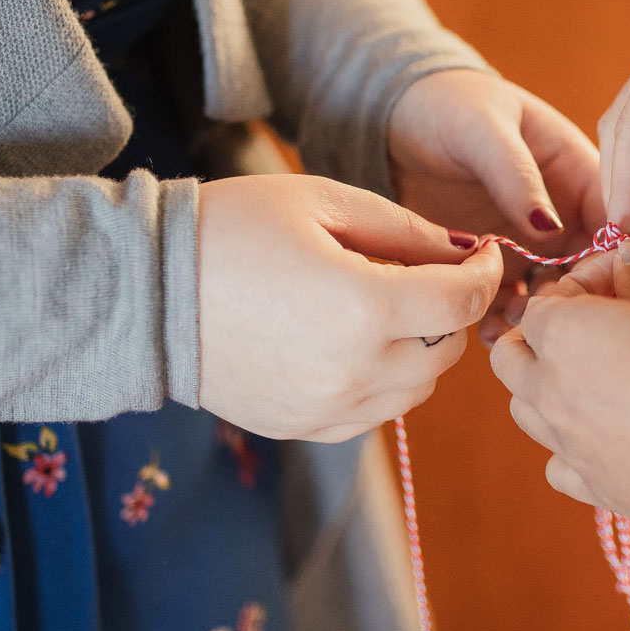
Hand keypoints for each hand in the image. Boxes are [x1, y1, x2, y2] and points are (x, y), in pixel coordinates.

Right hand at [198, 173, 503, 441]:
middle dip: (449, 308)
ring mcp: (328, 408)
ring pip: (418, 388)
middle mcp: (355, 370)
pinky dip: (384, 381)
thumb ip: (406, 231)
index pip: (465, 301)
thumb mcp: (324, 204)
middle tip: (421, 272)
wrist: (144, 290)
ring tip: (381, 305)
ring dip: (420, 348)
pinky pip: (376, 413)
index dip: (485, 272)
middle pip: (449, 348)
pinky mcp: (304, 427)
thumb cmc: (231, 228)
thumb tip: (466, 253)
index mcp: (363, 307)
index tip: (480, 252)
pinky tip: (352, 342)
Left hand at [388, 68, 604, 339]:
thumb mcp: (486, 129)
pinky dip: (501, 321)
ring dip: (540, 317)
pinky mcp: (493, 266)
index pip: (617, 218)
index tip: (597, 286)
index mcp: (579, 173)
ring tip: (515, 331)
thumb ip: (518, 176)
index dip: (617, 254)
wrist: (396, 119)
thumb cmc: (450, 105)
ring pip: (551, 293)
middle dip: (576, 297)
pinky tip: (486, 334)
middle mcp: (563, 215)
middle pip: (590, 268)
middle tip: (550, 318)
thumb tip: (550, 228)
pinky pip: (507, 302)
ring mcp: (529, 245)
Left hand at [489, 240, 629, 574]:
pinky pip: (557, 458)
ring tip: (604, 374)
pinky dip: (571, 441)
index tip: (624, 277)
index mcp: (566, 335)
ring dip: (549, 383)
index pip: (546, 297)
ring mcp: (565, 445)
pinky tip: (611, 430)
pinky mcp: (589, 488)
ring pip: (526, 407)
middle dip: (544, 332)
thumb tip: (626, 264)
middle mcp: (550, 390)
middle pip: (513, 354)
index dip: (585, 280)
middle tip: (602, 323)